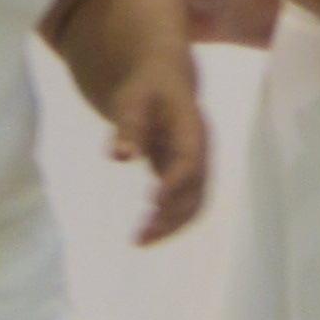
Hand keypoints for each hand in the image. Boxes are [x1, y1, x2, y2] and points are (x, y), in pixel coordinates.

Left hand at [103, 53, 210, 243]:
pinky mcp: (185, 175)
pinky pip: (183, 204)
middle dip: (171, 216)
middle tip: (139, 236)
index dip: (176, 182)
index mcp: (192, 129)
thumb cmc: (145, 87)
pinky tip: (143, 232)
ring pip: (193, 204)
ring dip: (170, 225)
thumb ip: (128, 127)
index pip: (190, 161)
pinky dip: (167, 220)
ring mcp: (196, 165)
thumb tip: (119, 157)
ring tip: (139, 240)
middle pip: (196, 191)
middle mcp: (200, 151)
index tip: (153, 200)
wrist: (163, 79)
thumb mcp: (132, 100)